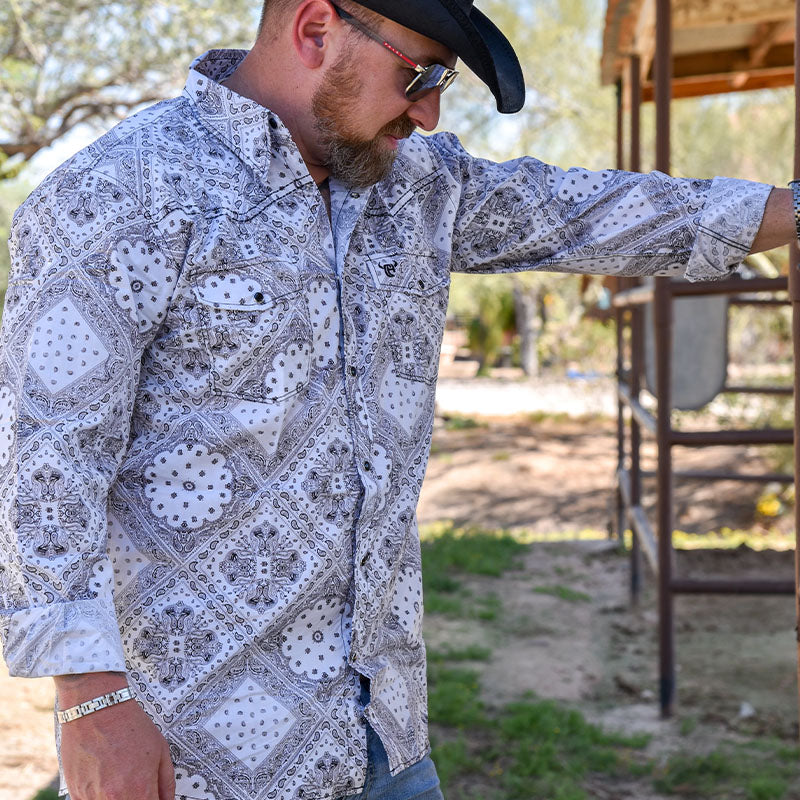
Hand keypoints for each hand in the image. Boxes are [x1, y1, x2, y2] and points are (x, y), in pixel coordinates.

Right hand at [55, 673, 174, 799]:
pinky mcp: (75, 793)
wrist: (97, 708)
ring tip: (119, 775)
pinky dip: (98, 795)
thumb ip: (165, 782)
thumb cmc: (129, 725)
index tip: (153, 796)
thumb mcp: (160, 750)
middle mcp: (114, 798)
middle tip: (136, 784)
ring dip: (116, 796)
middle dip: (137, 797)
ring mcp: (92, 797)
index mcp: (140, 789)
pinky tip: (104, 777)